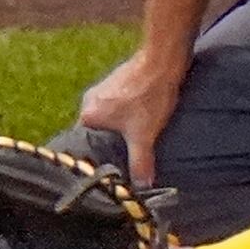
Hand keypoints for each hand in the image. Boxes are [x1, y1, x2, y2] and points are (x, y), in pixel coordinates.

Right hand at [77, 49, 186, 183]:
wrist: (162, 61)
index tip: (112, 164)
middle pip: (97, 132)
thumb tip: (142, 187)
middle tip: (128, 151)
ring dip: (120, 127)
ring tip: (135, 135)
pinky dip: (125, 114)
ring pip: (107, 118)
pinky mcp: (114, 82)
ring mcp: (100, 89)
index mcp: (87, 116)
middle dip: (112, 142)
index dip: (100, 155)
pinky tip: (140, 117)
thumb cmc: (149, 97)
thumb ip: (140, 163)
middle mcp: (88, 101)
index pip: (87, 145)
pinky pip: (115, 106)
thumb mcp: (144, 136)